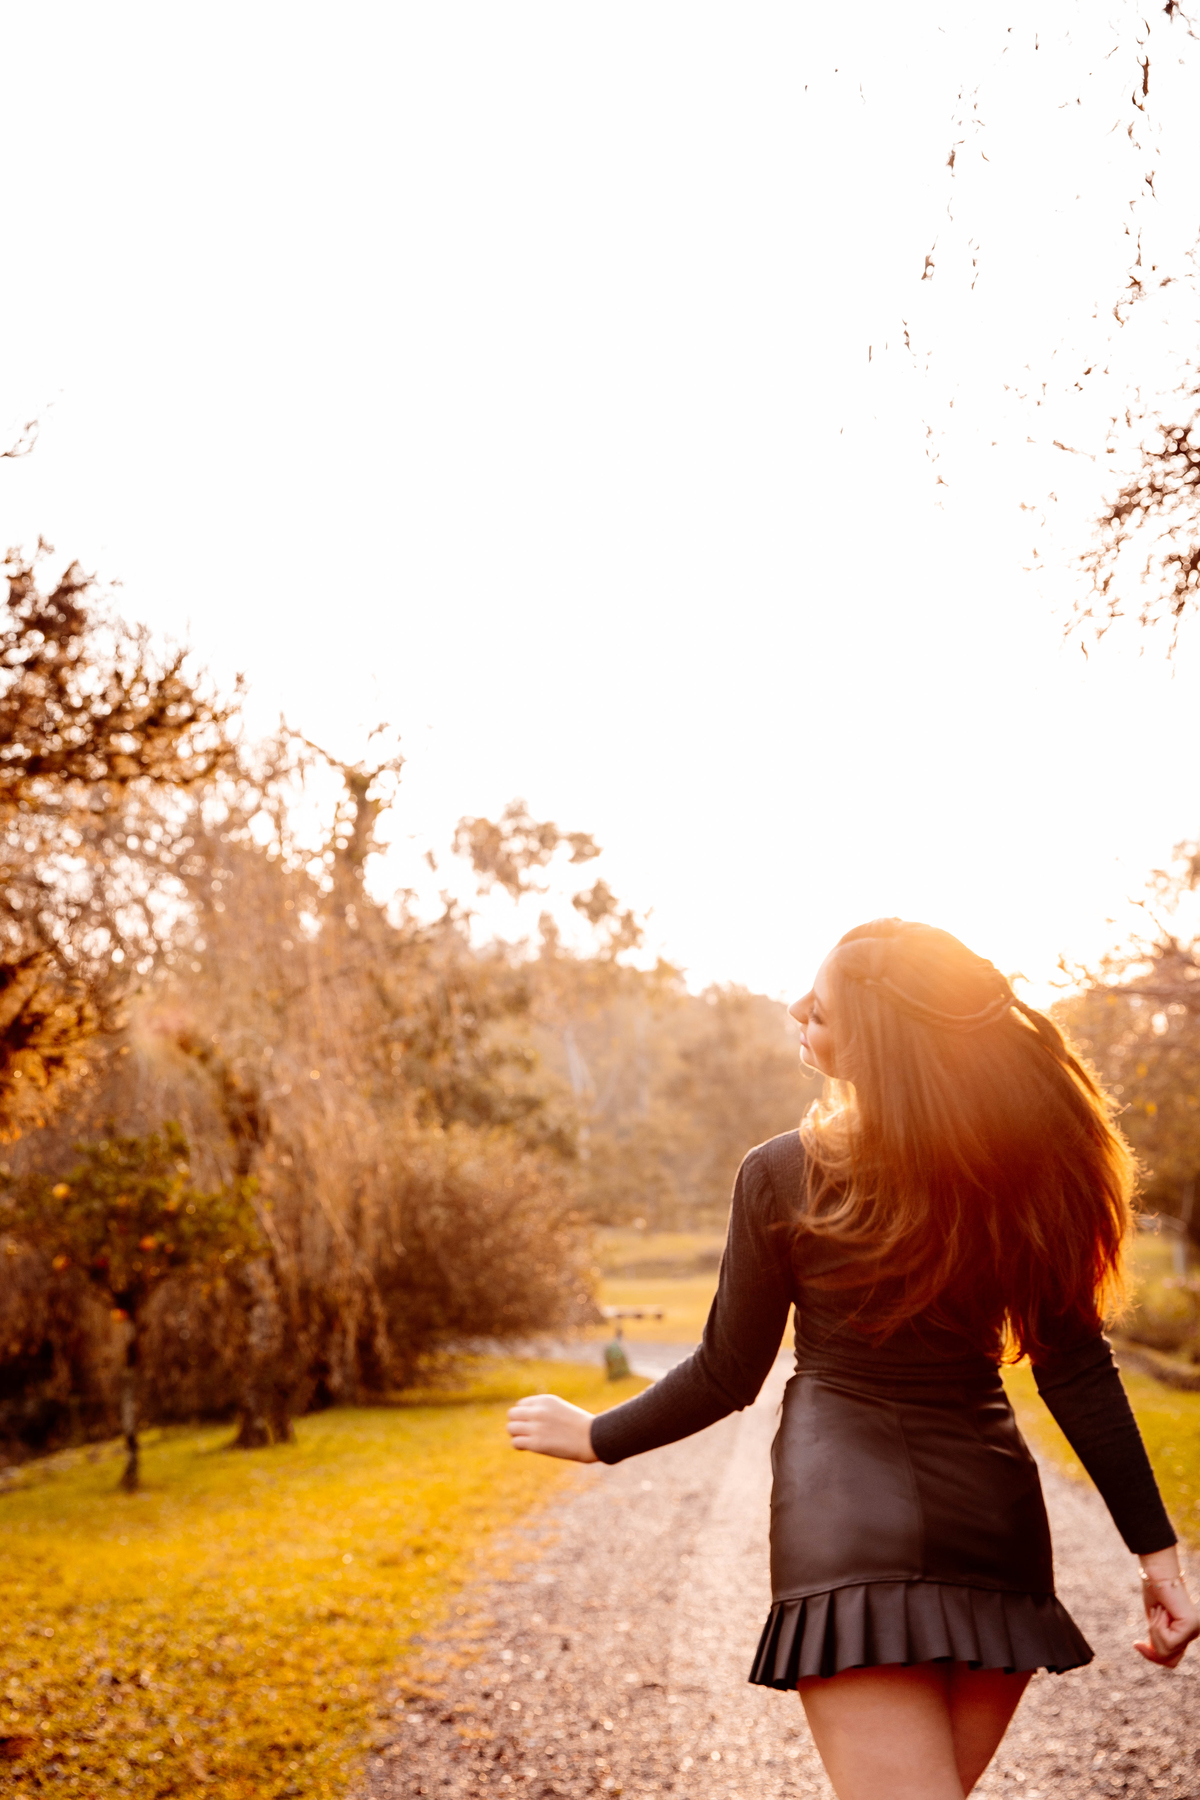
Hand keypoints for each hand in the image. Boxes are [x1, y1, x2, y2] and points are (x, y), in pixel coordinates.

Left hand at [506, 1393, 597, 1462]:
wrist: (592, 1438)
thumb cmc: (579, 1425)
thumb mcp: (560, 1409)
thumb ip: (543, 1410)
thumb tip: (524, 1419)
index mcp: (545, 1400)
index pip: (521, 1404)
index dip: (524, 1415)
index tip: (532, 1423)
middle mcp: (538, 1411)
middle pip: (512, 1414)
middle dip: (516, 1423)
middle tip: (525, 1432)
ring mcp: (536, 1427)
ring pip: (511, 1428)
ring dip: (516, 1434)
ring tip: (526, 1440)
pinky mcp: (536, 1444)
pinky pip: (516, 1442)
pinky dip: (519, 1445)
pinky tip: (527, 1447)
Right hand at [1134, 1553, 1199, 1668]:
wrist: (1156, 1572)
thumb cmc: (1153, 1590)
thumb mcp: (1153, 1622)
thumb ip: (1158, 1639)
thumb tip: (1156, 1656)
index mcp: (1185, 1633)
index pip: (1171, 1661)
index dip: (1152, 1657)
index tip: (1137, 1644)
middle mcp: (1193, 1633)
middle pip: (1169, 1661)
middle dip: (1152, 1648)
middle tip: (1145, 1631)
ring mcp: (1193, 1630)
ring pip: (1166, 1651)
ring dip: (1154, 1631)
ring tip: (1157, 1611)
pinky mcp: (1190, 1625)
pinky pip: (1168, 1641)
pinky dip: (1157, 1626)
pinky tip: (1160, 1610)